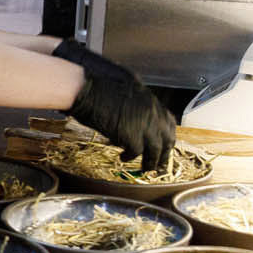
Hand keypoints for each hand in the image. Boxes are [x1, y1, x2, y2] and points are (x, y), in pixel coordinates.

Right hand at [55, 40, 176, 170]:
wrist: (85, 87)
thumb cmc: (96, 84)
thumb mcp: (123, 87)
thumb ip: (132, 101)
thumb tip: (131, 111)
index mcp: (149, 98)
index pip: (167, 119)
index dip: (166, 133)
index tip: (164, 141)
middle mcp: (151, 111)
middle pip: (167, 136)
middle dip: (165, 152)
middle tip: (161, 163)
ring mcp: (144, 123)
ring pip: (156, 148)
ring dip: (151, 161)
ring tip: (146, 168)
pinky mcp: (132, 135)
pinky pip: (137, 152)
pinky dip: (130, 157)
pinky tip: (123, 158)